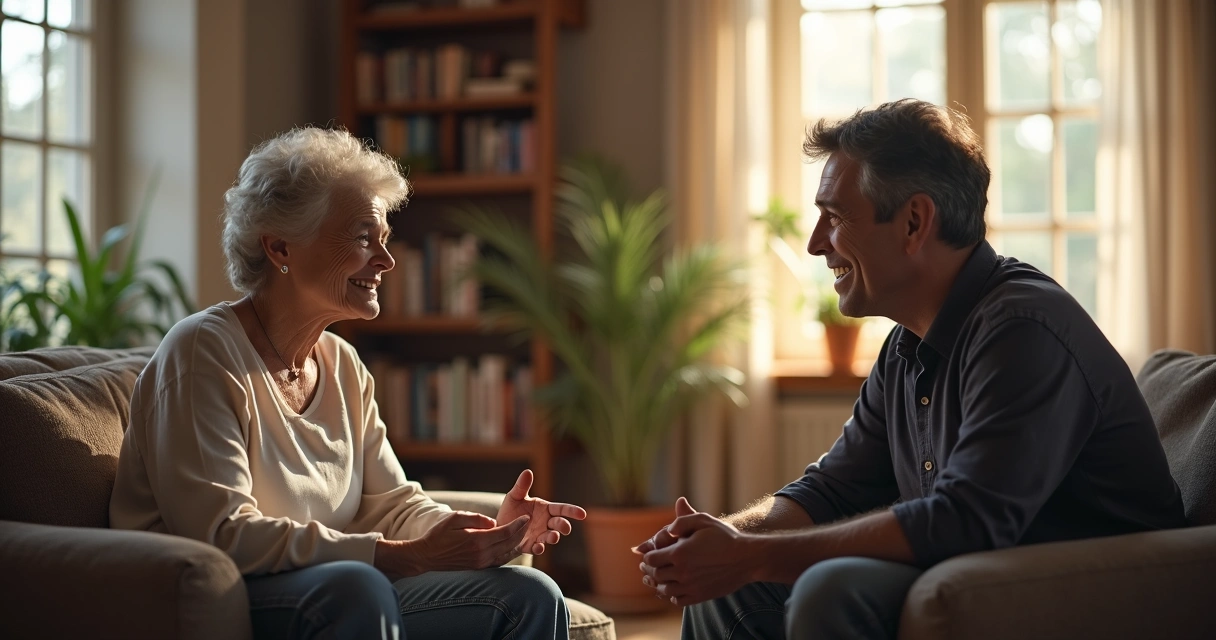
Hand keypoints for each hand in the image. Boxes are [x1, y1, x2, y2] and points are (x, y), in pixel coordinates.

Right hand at [377, 510, 529, 576]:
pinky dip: (507, 554)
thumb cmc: (438, 535)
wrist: (425, 557)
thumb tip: (494, 522)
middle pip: (509, 544)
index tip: (526, 518)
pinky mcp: (478, 569)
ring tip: (523, 534)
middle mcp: (481, 555)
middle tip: (528, 524)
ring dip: (516, 545)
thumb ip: (476, 518)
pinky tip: (511, 548)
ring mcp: (480, 565)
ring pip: (506, 555)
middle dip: (521, 533)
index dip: (518, 525)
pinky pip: (498, 562)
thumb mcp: (455, 518)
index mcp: (476, 541)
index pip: (505, 533)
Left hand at [496, 469, 586, 554]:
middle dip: (564, 526)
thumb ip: (522, 486)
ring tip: (553, 536)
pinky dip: (539, 548)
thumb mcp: (514, 497)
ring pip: (551, 537)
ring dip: (554, 537)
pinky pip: (537, 548)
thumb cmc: (510, 510)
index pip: (561, 509)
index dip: (572, 511)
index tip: (582, 514)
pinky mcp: (530, 546)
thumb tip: (528, 471)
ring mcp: (539, 535)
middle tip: (565, 527)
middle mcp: (546, 523)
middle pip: (560, 524)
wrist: (499, 528)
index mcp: (545, 509)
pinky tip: (538, 547)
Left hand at [639, 497, 755, 605]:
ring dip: (659, 584)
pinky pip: (678, 600)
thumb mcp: (703, 520)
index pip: (650, 559)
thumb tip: (667, 530)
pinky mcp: (699, 596)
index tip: (649, 555)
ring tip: (660, 579)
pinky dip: (672, 595)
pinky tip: (674, 588)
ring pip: (664, 590)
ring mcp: (690, 586)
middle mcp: (682, 572)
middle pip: (655, 575)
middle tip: (649, 567)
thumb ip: (681, 521)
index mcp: (679, 553)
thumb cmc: (725, 537)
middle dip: (651, 570)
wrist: (746, 558)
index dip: (647, 556)